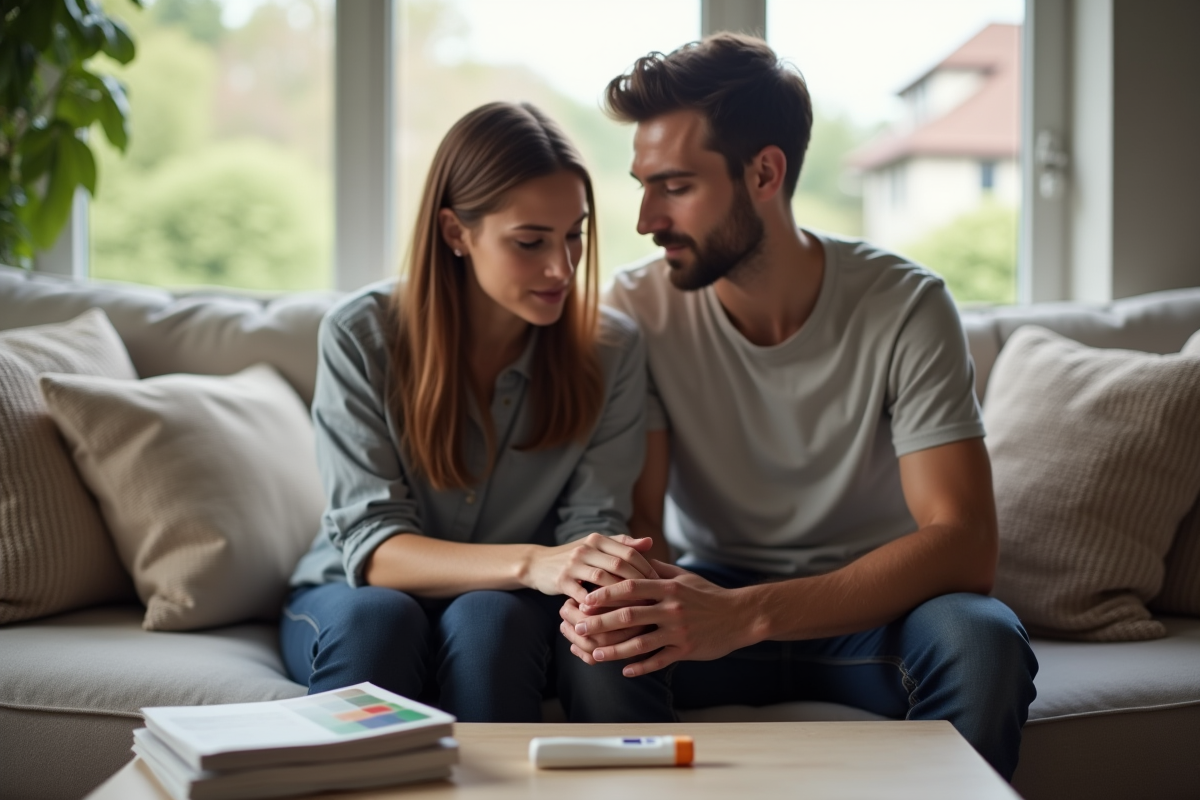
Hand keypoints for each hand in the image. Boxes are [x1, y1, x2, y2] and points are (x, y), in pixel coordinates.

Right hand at [523, 533, 658, 603]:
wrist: (539, 564)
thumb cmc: (576, 559)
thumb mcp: (597, 548)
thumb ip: (622, 545)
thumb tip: (649, 542)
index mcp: (598, 539)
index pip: (628, 551)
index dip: (646, 567)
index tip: (660, 584)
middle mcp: (586, 548)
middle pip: (619, 564)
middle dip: (638, 582)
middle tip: (653, 599)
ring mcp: (573, 564)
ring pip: (603, 579)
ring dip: (621, 596)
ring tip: (637, 610)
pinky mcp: (561, 580)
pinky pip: (583, 595)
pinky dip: (597, 606)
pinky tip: (609, 617)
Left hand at [569, 560, 758, 676]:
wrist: (740, 616)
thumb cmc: (709, 595)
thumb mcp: (684, 577)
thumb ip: (658, 569)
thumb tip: (634, 558)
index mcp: (667, 588)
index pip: (630, 588)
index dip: (605, 594)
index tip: (585, 598)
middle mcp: (671, 608)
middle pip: (629, 616)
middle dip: (600, 622)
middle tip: (578, 628)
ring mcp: (678, 631)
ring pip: (640, 643)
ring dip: (615, 650)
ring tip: (595, 654)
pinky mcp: (686, 650)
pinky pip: (659, 660)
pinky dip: (641, 667)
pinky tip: (625, 671)